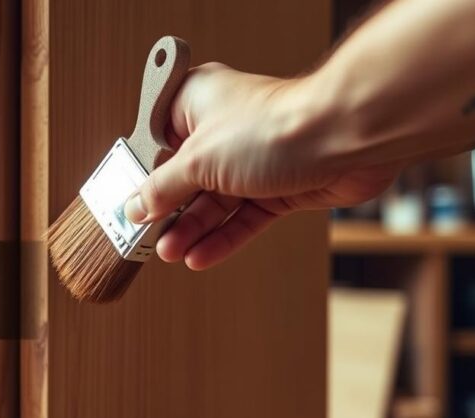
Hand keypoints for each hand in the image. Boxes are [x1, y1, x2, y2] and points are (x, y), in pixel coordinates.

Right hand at [124, 63, 397, 269]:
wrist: (344, 138)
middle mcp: (224, 128)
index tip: (129, 206)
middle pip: (186, 178)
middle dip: (169, 212)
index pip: (158, 143)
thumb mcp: (198, 161)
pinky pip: (243, 218)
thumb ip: (163, 188)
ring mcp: (253, 159)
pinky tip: (200, 256)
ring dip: (193, 230)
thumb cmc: (274, 127)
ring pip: (215, 202)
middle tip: (149, 237)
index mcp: (196, 103)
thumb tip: (135, 206)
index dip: (144, 178)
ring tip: (171, 252)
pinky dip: (223, 238)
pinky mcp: (280, 186)